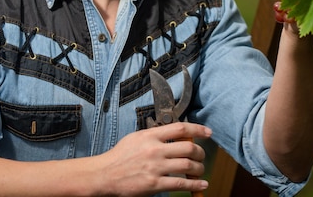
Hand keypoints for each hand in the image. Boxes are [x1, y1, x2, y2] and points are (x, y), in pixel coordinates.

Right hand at [95, 122, 211, 196]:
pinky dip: (195, 184)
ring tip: (200, 170)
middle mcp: (154, 150)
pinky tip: (201, 184)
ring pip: (188, 166)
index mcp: (150, 136)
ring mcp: (155, 167)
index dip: (198, 130)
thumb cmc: (119, 157)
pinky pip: (181, 183)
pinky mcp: (154, 184)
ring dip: (199, 169)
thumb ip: (154, 135)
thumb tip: (174, 135)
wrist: (105, 175)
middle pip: (188, 148)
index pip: (180, 128)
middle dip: (201, 153)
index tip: (207, 133)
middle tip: (202, 156)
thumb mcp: (136, 138)